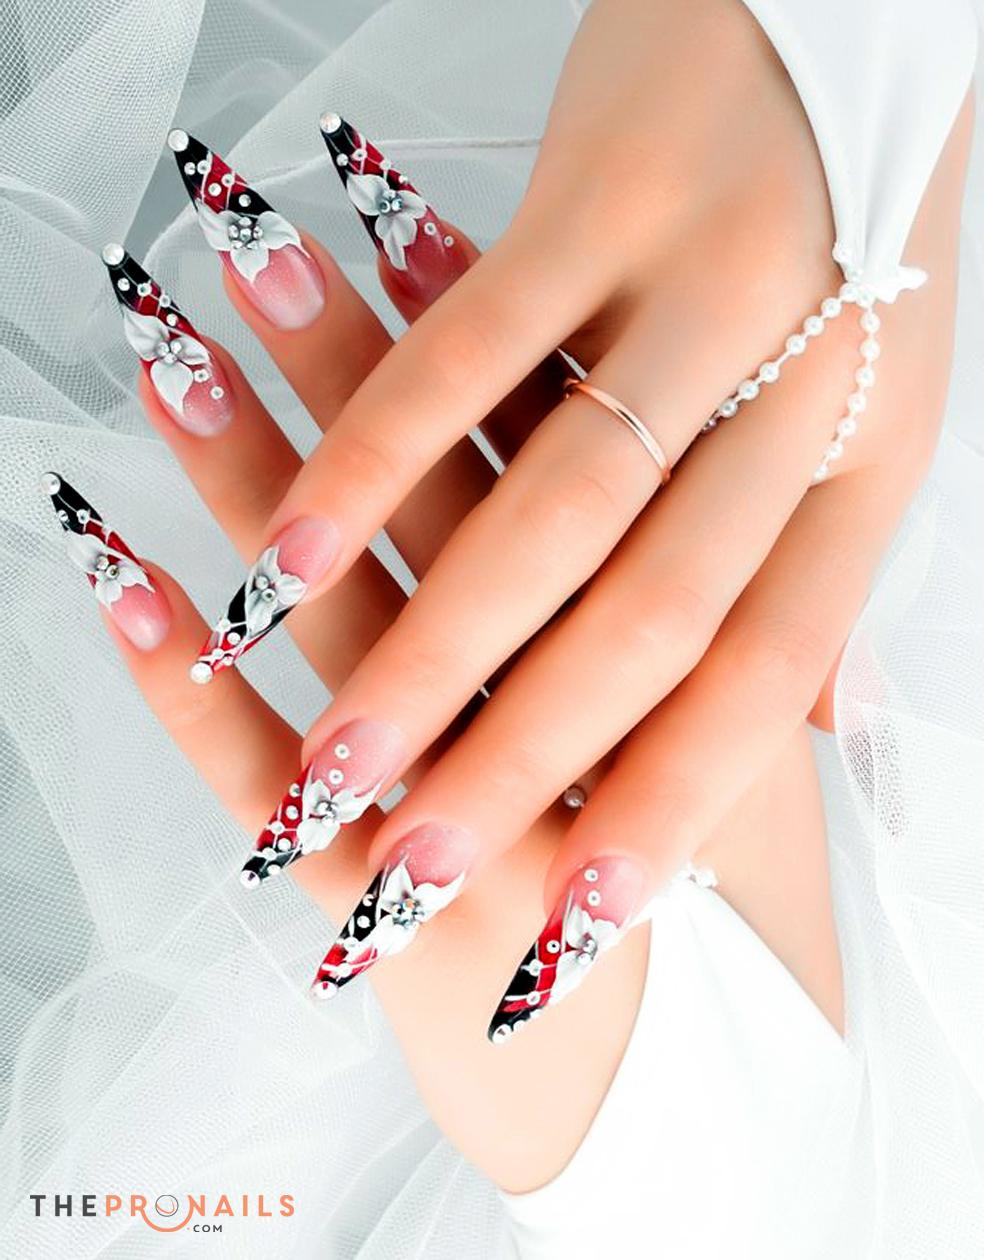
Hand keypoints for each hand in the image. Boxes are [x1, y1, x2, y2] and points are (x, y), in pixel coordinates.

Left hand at [53, 189, 838, 1188]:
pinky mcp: (365, 902)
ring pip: (342, 627)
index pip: (556, 460)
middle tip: (256, 244)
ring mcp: (452, 816)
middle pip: (440, 513)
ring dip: (252, 484)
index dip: (476, 339)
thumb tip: (628, 432)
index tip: (385, 213)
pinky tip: (112, 568)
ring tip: (172, 353)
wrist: (675, 1056)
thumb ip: (686, 597)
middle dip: (343, 371)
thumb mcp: (741, 723)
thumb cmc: (694, 866)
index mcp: (657, 661)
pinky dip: (180, 677)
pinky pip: (256, 781)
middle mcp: (556, 728)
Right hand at [182, 0, 969, 1033]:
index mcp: (872, 467)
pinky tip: (283, 562)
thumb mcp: (862, 421)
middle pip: (653, 621)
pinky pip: (469, 353)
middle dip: (520, 768)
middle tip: (412, 877)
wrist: (837, 17)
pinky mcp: (602, 196)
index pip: (766, 670)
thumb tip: (808, 736)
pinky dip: (369, 465)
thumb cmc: (828, 249)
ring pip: (553, 509)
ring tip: (333, 763)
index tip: (579, 915)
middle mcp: (809, 389)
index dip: (674, 801)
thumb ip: (811, 578)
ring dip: (426, 650)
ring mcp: (710, 286)